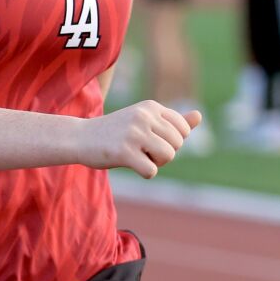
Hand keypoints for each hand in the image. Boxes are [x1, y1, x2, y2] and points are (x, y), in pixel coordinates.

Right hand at [84, 102, 199, 178]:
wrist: (79, 138)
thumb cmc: (115, 132)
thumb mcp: (144, 121)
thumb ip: (172, 121)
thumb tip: (199, 115)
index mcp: (151, 107)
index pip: (183, 129)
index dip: (173, 141)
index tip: (155, 142)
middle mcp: (144, 116)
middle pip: (177, 144)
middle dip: (165, 154)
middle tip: (144, 152)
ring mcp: (134, 133)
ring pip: (168, 156)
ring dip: (157, 163)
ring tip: (139, 158)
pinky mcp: (124, 152)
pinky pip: (152, 170)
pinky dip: (146, 173)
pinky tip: (132, 165)